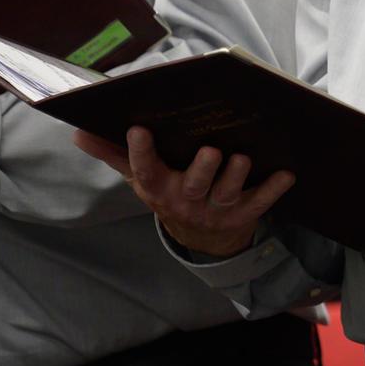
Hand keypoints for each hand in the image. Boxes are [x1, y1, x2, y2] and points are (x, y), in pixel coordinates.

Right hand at [76, 127, 293, 257]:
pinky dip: (273, 190)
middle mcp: (185, 199)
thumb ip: (113, 154)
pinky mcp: (243, 214)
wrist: (201, 238)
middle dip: (202, 169)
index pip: (144, 170)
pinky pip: (259, 203)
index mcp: (158, 187)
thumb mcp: (140, 177)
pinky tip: (287, 174)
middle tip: (211, 149)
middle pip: (192, 185)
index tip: (138, 128)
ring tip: (242, 158)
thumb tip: (77, 132)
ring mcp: (215, 209)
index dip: (140, 152)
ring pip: (226, 194)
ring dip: (235, 177)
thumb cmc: (169, 192)